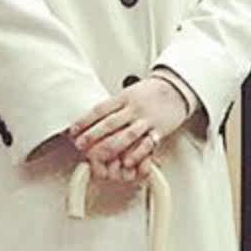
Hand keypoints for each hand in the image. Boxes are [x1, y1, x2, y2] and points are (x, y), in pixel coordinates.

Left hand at [69, 77, 187, 180]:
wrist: (177, 89)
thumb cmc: (150, 93)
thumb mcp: (129, 94)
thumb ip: (113, 107)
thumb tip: (90, 121)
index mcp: (124, 98)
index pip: (100, 109)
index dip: (85, 121)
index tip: (73, 131)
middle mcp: (134, 108)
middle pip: (110, 123)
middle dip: (93, 136)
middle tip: (80, 145)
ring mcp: (146, 120)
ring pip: (126, 135)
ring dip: (111, 147)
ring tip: (98, 156)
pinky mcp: (159, 131)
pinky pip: (147, 143)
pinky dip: (137, 153)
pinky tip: (128, 161)